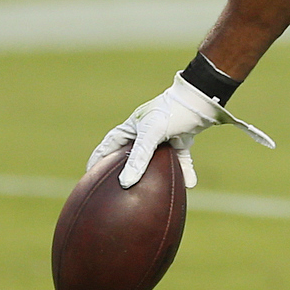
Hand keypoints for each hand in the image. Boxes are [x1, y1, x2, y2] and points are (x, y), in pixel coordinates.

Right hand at [91, 74, 275, 189]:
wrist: (199, 100)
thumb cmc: (170, 110)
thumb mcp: (151, 133)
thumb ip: (140, 158)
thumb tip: (126, 183)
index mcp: (132, 127)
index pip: (109, 145)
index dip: (99, 158)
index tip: (89, 172)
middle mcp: (146, 132)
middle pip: (131, 155)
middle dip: (123, 169)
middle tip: (114, 186)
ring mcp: (164, 136)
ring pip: (156, 161)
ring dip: (154, 174)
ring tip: (147, 190)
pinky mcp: (182, 140)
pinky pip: (180, 160)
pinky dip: (184, 171)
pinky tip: (189, 185)